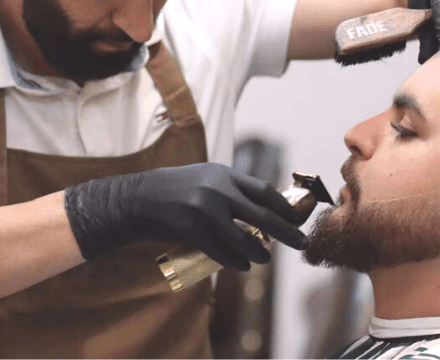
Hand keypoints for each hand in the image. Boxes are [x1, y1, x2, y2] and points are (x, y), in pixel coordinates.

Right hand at [64, 162, 308, 269]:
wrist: (137, 199)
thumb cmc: (174, 188)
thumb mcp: (205, 177)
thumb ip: (230, 188)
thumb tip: (261, 206)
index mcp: (224, 173)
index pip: (264, 191)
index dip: (283, 206)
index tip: (296, 217)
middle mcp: (218, 189)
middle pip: (262, 215)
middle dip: (285, 231)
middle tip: (301, 241)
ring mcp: (206, 210)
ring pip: (244, 238)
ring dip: (259, 252)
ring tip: (266, 258)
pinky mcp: (193, 231)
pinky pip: (223, 252)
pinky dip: (237, 261)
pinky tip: (245, 265)